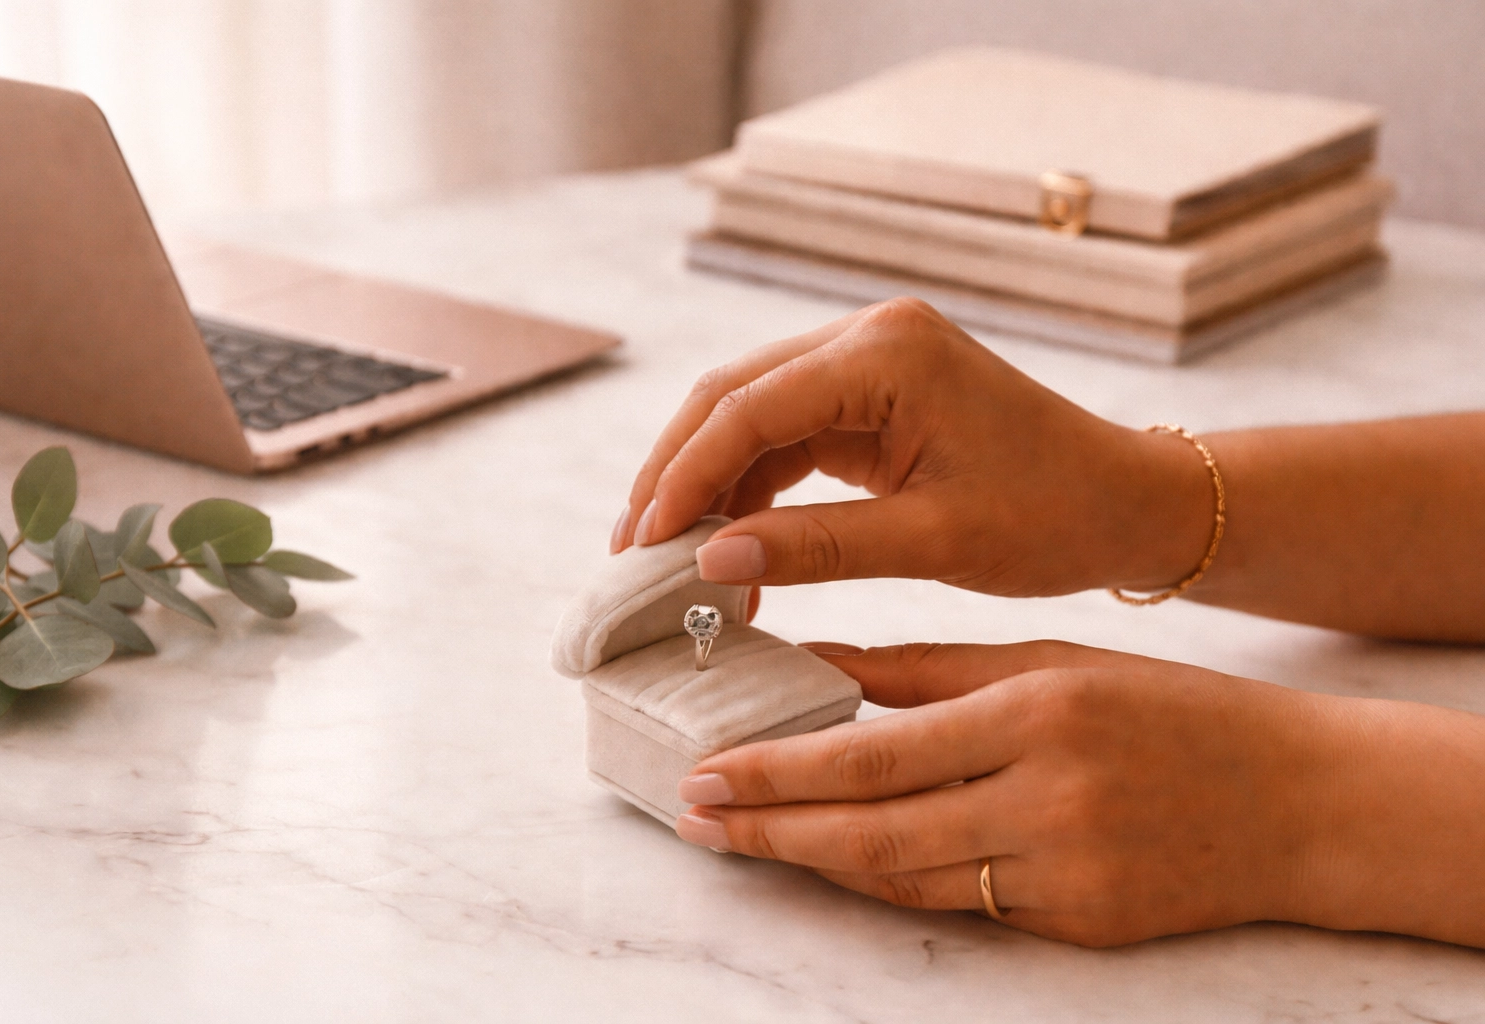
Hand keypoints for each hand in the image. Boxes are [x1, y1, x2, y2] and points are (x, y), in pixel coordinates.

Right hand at [611, 299, 1213, 596]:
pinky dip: (751, 489)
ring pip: (750, 415)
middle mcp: (870, 336)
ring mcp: (870, 360)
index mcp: (889, 352)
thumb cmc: (1056, 518)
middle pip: (732, 396)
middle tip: (632, 552)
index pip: (748, 407)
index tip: (641, 547)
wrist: (1130, 504)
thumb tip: (708, 564)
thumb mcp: (932, 541)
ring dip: (707, 484)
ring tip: (669, 562)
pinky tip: (729, 546)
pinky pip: (787, 435)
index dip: (682, 478)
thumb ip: (815, 548)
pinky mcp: (873, 393)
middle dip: (675, 474)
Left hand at [669, 641, 1465, 947]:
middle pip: (873, 828)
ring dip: (817, 862)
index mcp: (1033, 711)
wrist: (1302, 800)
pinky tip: (839, 864)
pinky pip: (961, 908)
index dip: (779, 771)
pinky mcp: (1081, 923)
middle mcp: (1045, 796)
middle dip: (772, 828)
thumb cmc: (1169, 711)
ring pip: (905, 879)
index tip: (709, 772)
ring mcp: (1065, 871)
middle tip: (696, 818)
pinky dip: (892, 885)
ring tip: (747, 841)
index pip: (875, 752)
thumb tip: (817, 661)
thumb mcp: (1048, 661)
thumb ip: (925, 668)